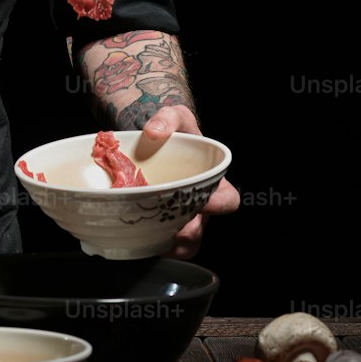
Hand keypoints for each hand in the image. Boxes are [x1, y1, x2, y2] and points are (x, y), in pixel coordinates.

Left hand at [136, 104, 239, 260]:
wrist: (148, 143)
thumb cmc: (170, 133)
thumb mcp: (174, 116)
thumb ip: (168, 118)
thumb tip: (154, 132)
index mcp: (210, 181)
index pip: (228, 199)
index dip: (220, 204)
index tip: (205, 202)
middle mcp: (197, 204)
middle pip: (200, 230)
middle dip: (185, 232)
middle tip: (166, 224)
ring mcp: (178, 217)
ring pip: (181, 244)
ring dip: (166, 244)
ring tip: (147, 237)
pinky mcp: (157, 225)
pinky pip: (159, 245)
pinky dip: (148, 244)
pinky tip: (133, 236)